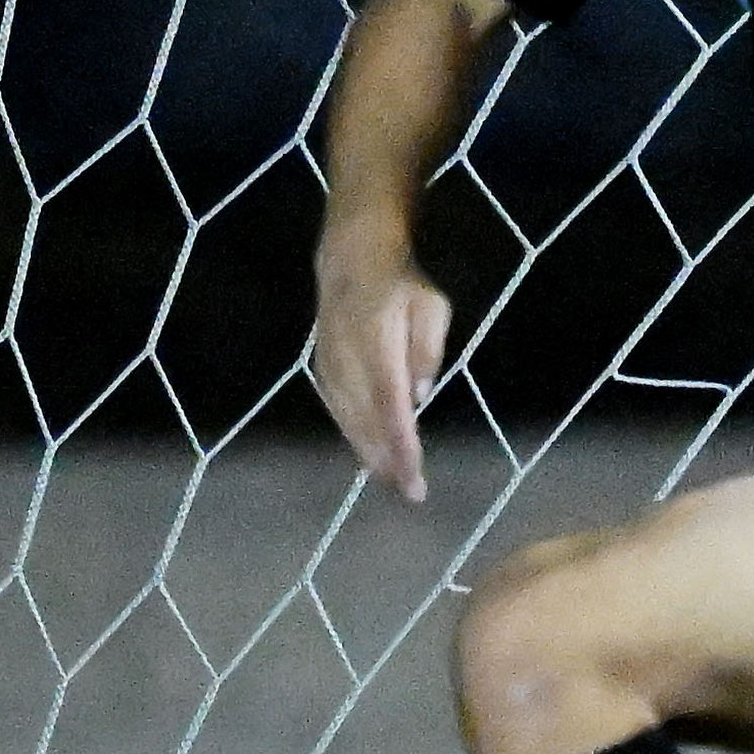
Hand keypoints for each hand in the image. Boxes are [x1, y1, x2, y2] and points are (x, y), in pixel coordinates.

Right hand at [311, 236, 452, 504]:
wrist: (350, 261)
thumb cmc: (401, 285)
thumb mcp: (432, 306)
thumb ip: (428, 350)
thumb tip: (419, 398)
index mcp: (375, 343)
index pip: (390, 406)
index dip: (401, 447)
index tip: (413, 479)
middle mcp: (347, 361)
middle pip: (366, 423)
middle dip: (387, 461)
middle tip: (407, 492)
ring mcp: (329, 368)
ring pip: (348, 422)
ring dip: (368, 454)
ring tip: (390, 480)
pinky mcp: (321, 371)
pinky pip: (338, 412)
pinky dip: (353, 436)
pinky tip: (367, 453)